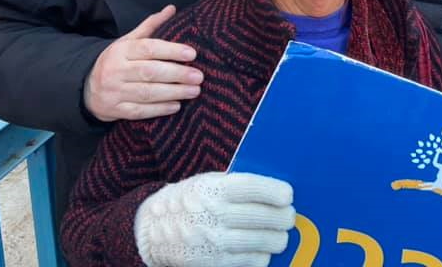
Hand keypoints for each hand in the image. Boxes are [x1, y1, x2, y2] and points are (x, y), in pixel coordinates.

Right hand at [84, 5, 202, 121]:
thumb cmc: (116, 60)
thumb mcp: (128, 41)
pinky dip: (159, 109)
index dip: (171, 50)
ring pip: (146, 93)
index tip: (192, 54)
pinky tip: (176, 106)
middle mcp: (116, 70)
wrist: (86, 87)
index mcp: (121, 50)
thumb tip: (171, 8)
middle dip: (177, 74)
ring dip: (173, 93)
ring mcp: (114, 92)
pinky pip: (139, 111)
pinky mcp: (115, 110)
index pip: (148, 48)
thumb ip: (150, 26)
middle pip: (149, 72)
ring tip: (194, 91)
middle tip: (198, 76)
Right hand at [134, 172, 294, 266]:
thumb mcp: (207, 182)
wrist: (153, 229)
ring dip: (277, 238)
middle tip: (288, 216)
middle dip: (284, 217)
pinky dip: (262, 255)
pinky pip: (252, 262)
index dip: (275, 191)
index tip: (287, 195)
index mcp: (212, 189)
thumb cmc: (191, 200)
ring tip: (279, 234)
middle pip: (264, 217)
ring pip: (263, 242)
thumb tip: (276, 192)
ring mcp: (213, 242)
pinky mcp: (214, 264)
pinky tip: (261, 248)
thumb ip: (238, 184)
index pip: (253, 188)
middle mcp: (213, 215)